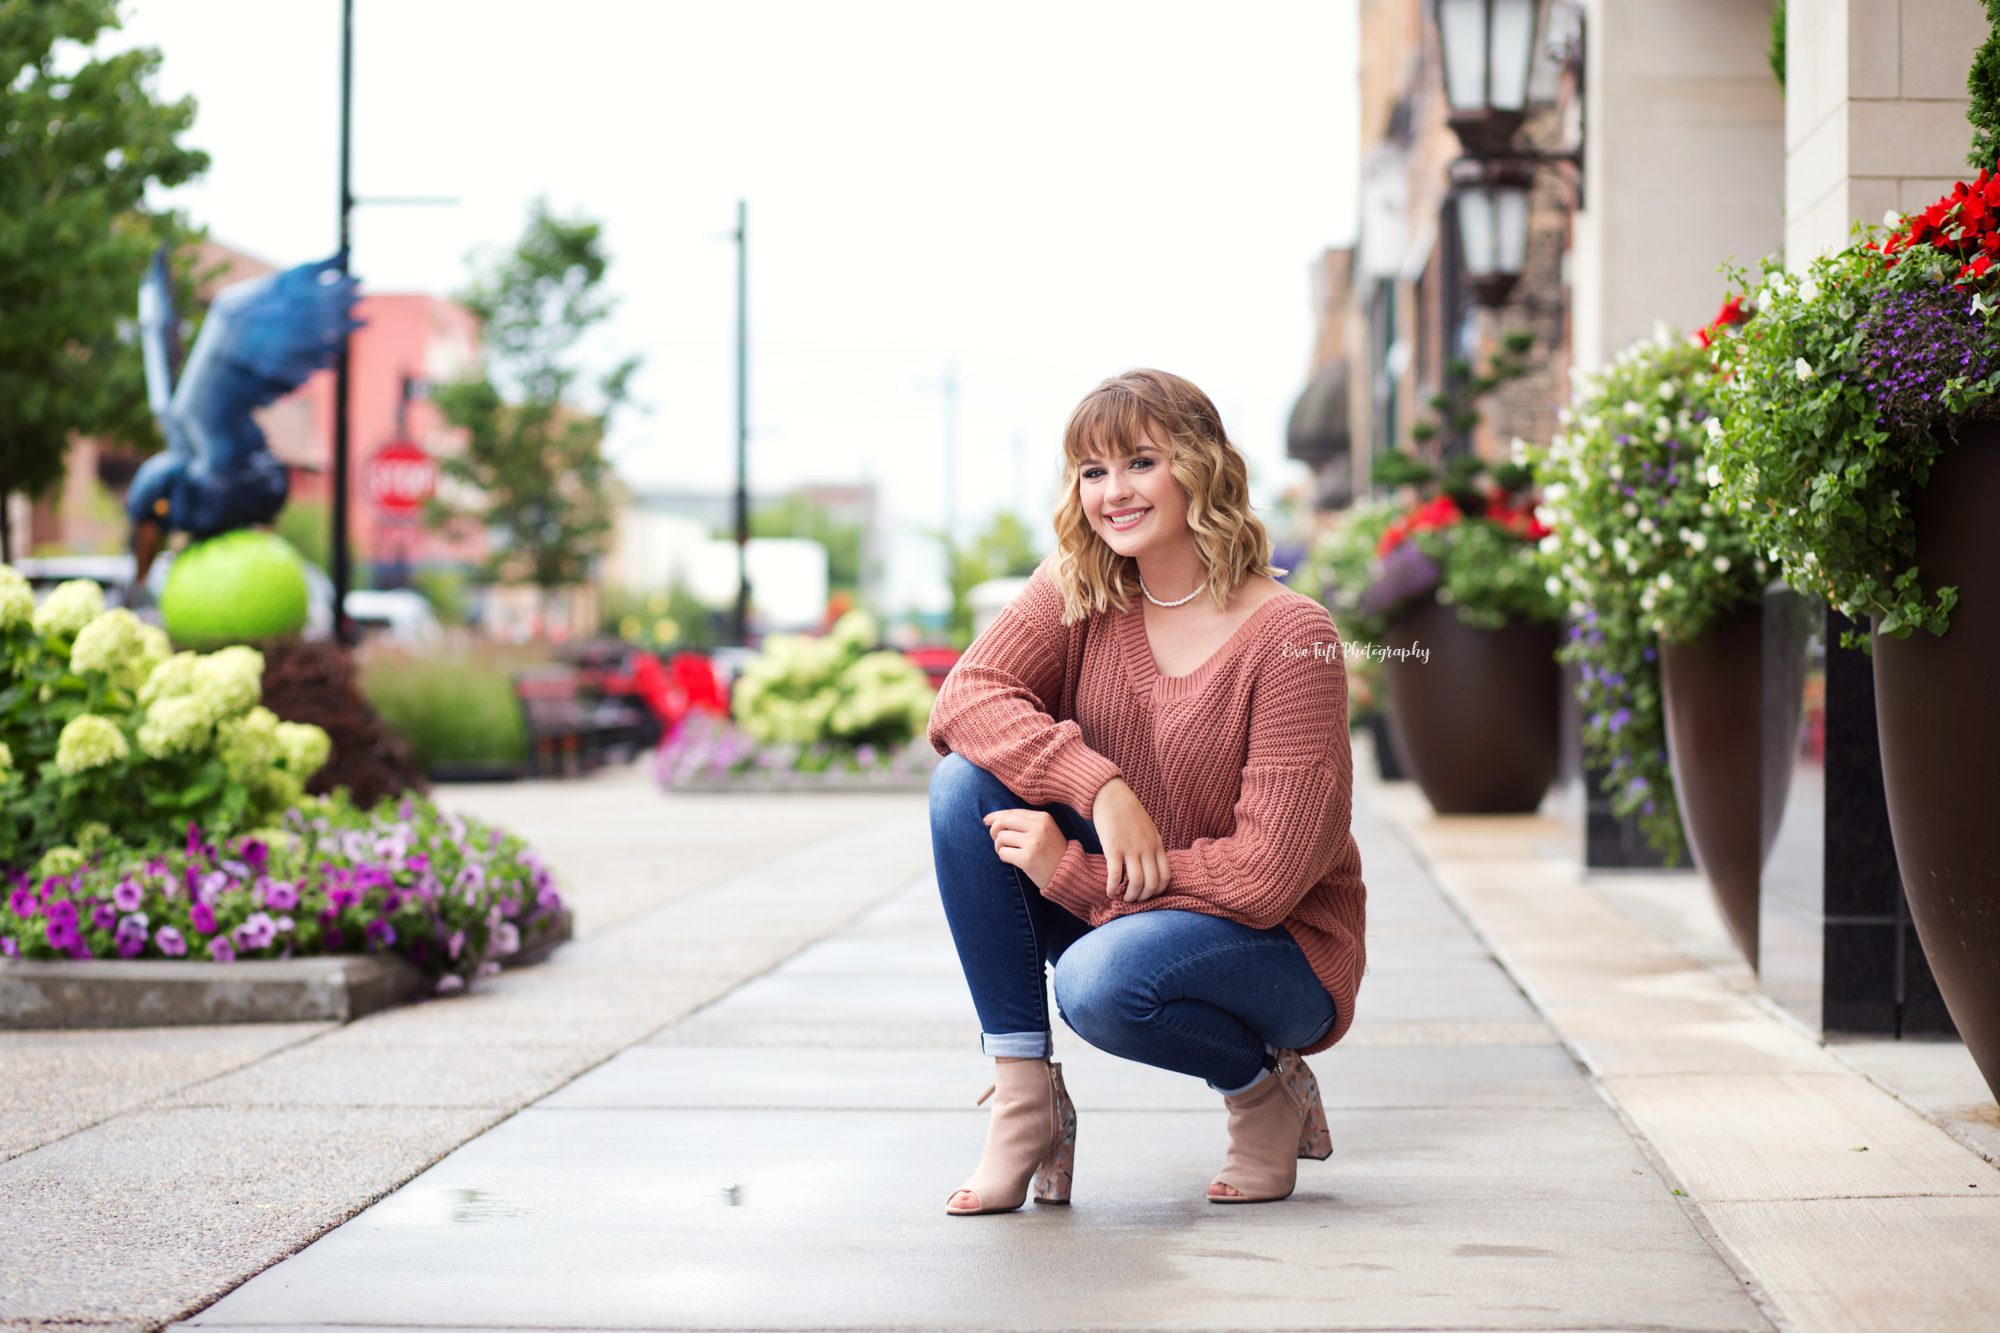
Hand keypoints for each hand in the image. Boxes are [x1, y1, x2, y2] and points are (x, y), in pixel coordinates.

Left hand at [984, 808, 1066, 890]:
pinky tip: (1013, 861)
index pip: (1012, 812)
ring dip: (999, 846)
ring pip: (1001, 837)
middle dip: (994, 830)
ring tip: (1009, 852)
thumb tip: (991, 819)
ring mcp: (1034, 842)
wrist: (1069, 873)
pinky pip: (1003, 853)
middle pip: (1003, 821)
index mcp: (1043, 817)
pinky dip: (1004, 857)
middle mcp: (1039, 827)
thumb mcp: (1045, 831)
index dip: (996, 816)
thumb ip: (1024, 822)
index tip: (986, 821)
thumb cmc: (1052, 852)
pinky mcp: (1028, 858)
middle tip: (997, 840)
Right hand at [1090, 778, 1172, 903]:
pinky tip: (1109, 892)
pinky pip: (1115, 875)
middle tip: (1134, 900)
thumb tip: (1151, 863)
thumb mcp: (1148, 827)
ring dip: (1129, 896)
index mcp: (1157, 844)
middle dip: (1144, 898)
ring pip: (1136, 883)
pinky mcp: (1113, 848)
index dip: (1158, 891)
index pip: (1166, 876)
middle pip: (1152, 883)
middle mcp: (1146, 849)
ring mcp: (1130, 849)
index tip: (1148, 894)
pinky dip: (1113, 888)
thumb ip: (1152, 845)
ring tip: (1122, 898)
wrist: (1111, 794)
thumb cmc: (1128, 811)